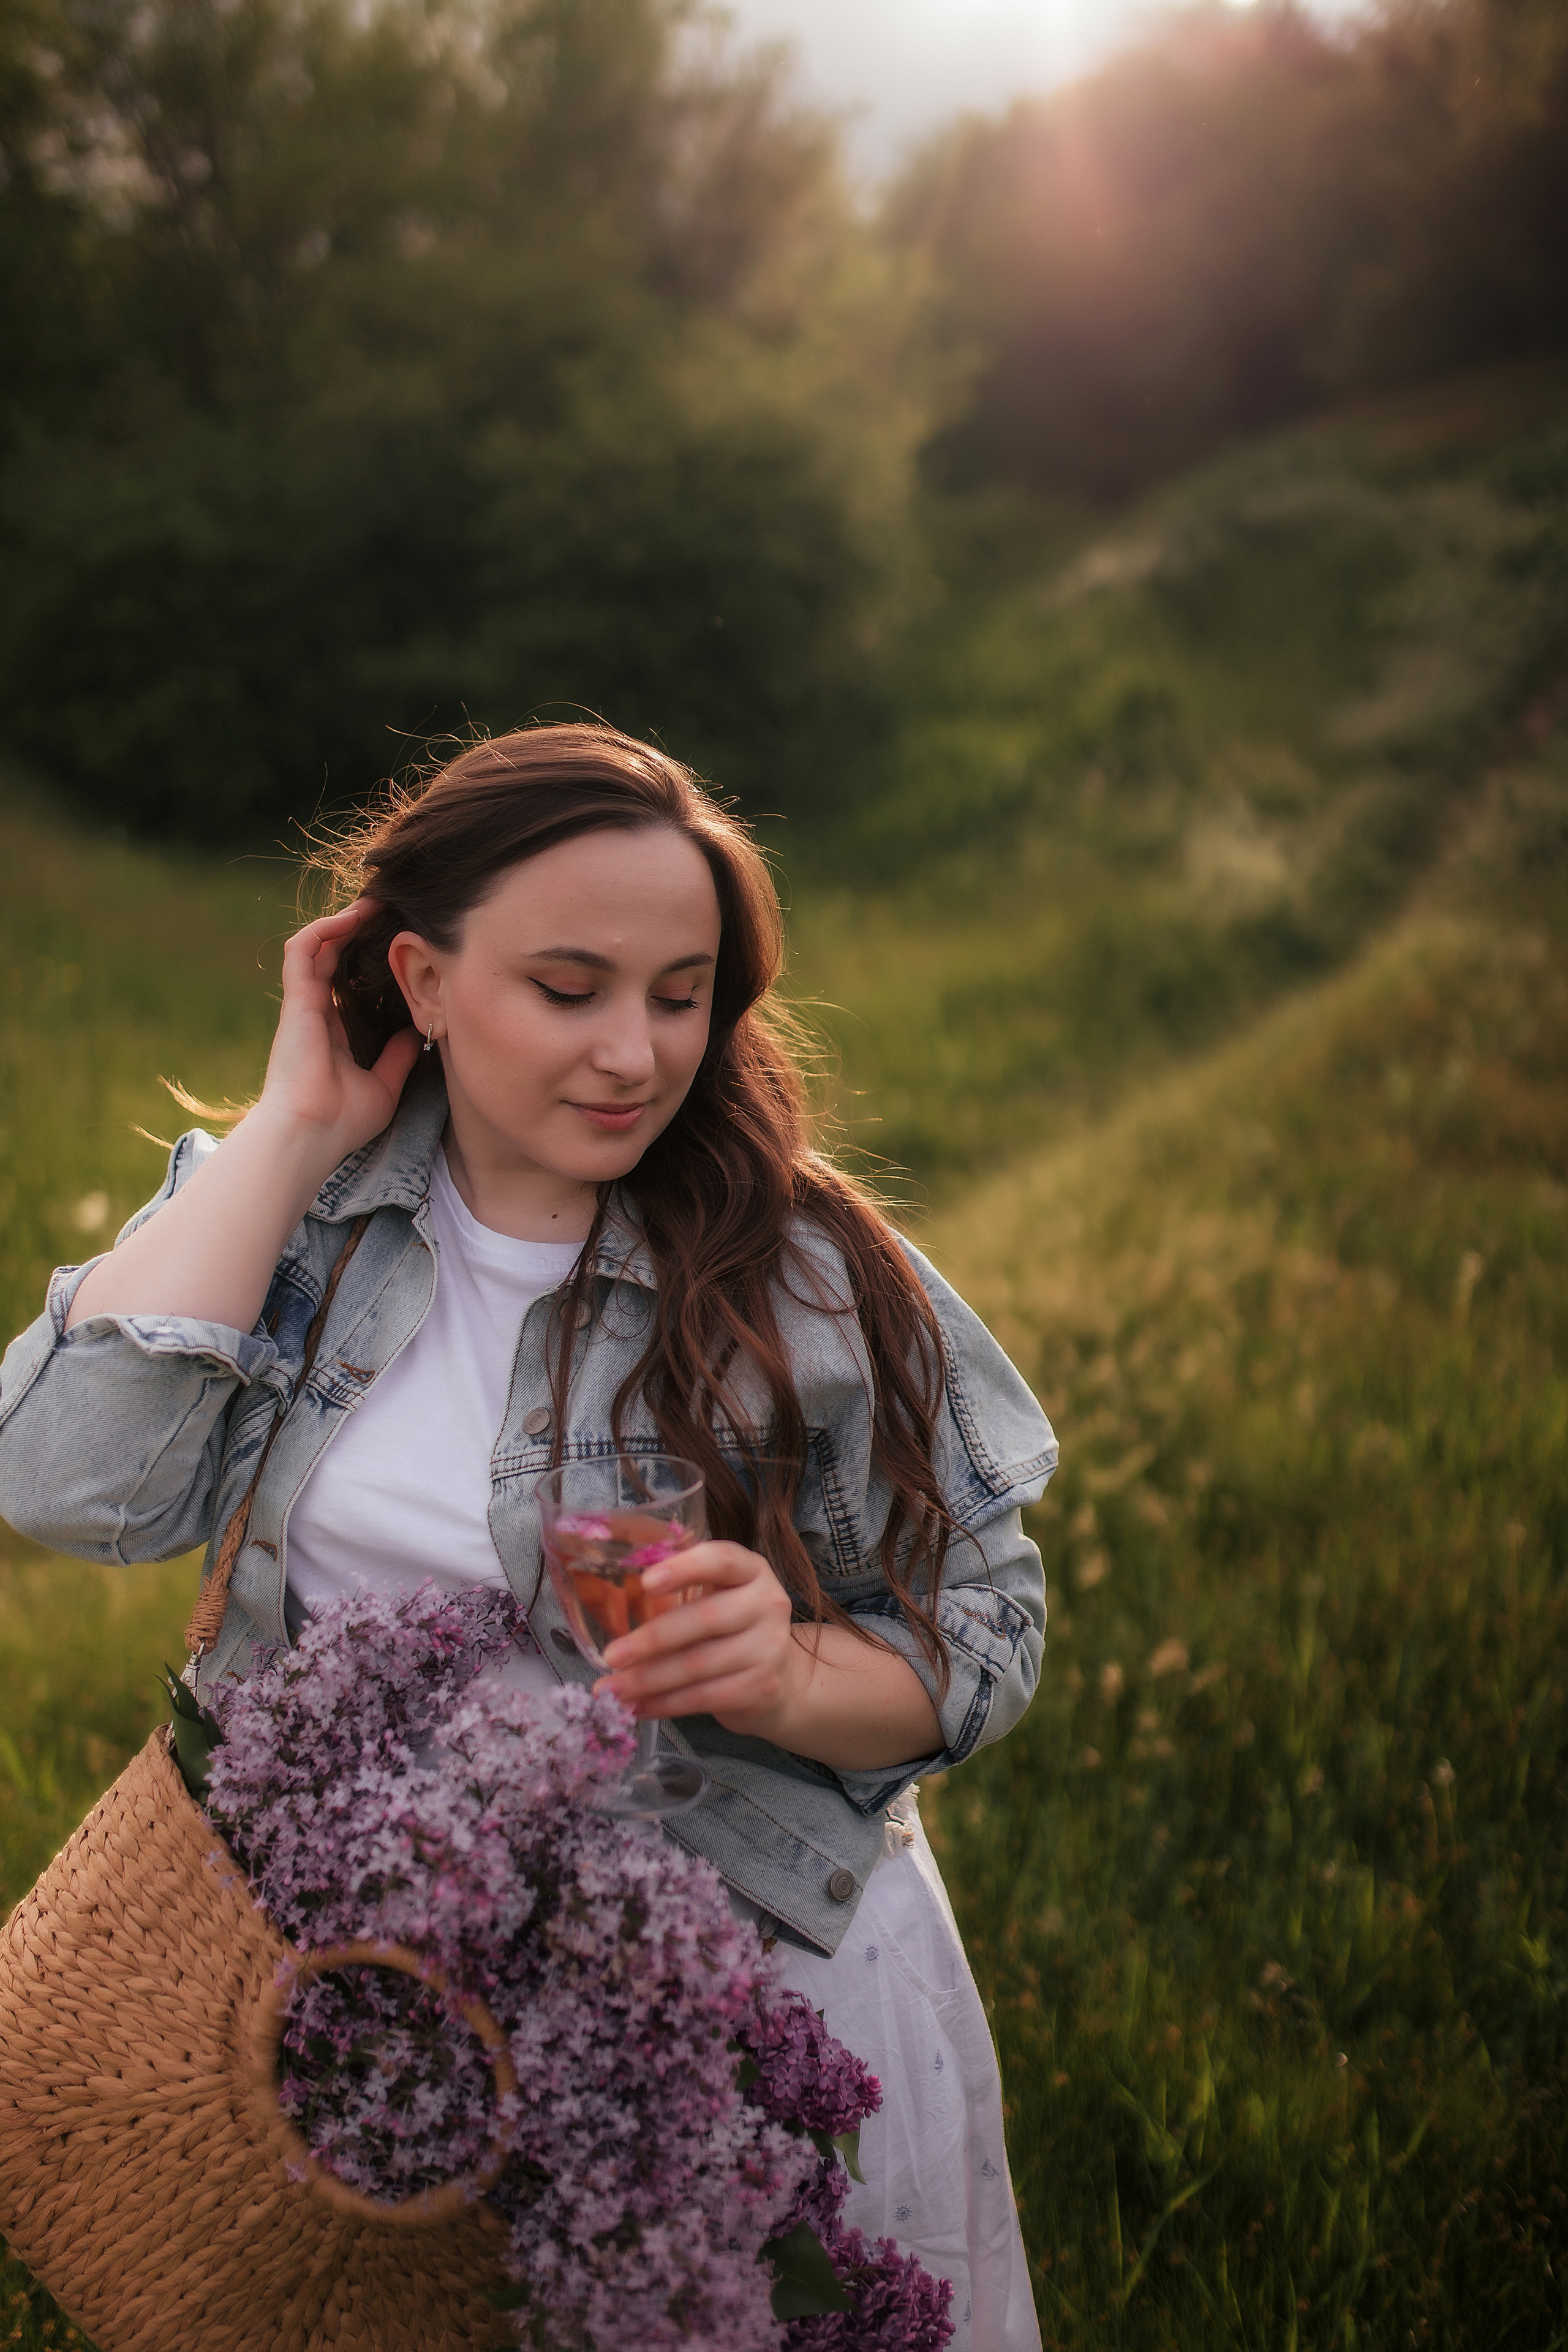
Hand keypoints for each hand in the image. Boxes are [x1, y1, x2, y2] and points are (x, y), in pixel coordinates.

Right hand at [253, 900, 421, 1167]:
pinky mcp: (295, 1000)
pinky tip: (351, 916)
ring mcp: (302, 1004)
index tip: (396, 941)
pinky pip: (302, 950)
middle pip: (331, 957)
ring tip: (373, 902)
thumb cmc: (342, 1120)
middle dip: (356, 930)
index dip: (365, 958)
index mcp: (332, 1031)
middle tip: (388, 909)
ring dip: (342, 920)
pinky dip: (324, 929)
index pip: (346, 982)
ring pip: (316, 946)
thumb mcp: (383, 1085)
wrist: (311, 1134)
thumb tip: (417, 1036)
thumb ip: (397, 1059)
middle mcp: (315, 1012)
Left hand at [595, 1540, 802, 1739]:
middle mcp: (768, 1603)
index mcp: (751, 1570)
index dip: (684, 1568)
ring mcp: (769, 1648)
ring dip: (648, 1680)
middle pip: (705, 1618)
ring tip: (610, 1690)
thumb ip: (674, 1589)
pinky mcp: (761, 1687)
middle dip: (652, 1639)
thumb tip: (602, 1598)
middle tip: (610, 1656)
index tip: (645, 1582)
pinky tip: (636, 1707)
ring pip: (699, 1665)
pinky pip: (704, 1697)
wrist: (779, 1679)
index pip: (721, 1559)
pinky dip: (664, 1704)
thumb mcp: (713, 1596)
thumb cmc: (728, 1628)